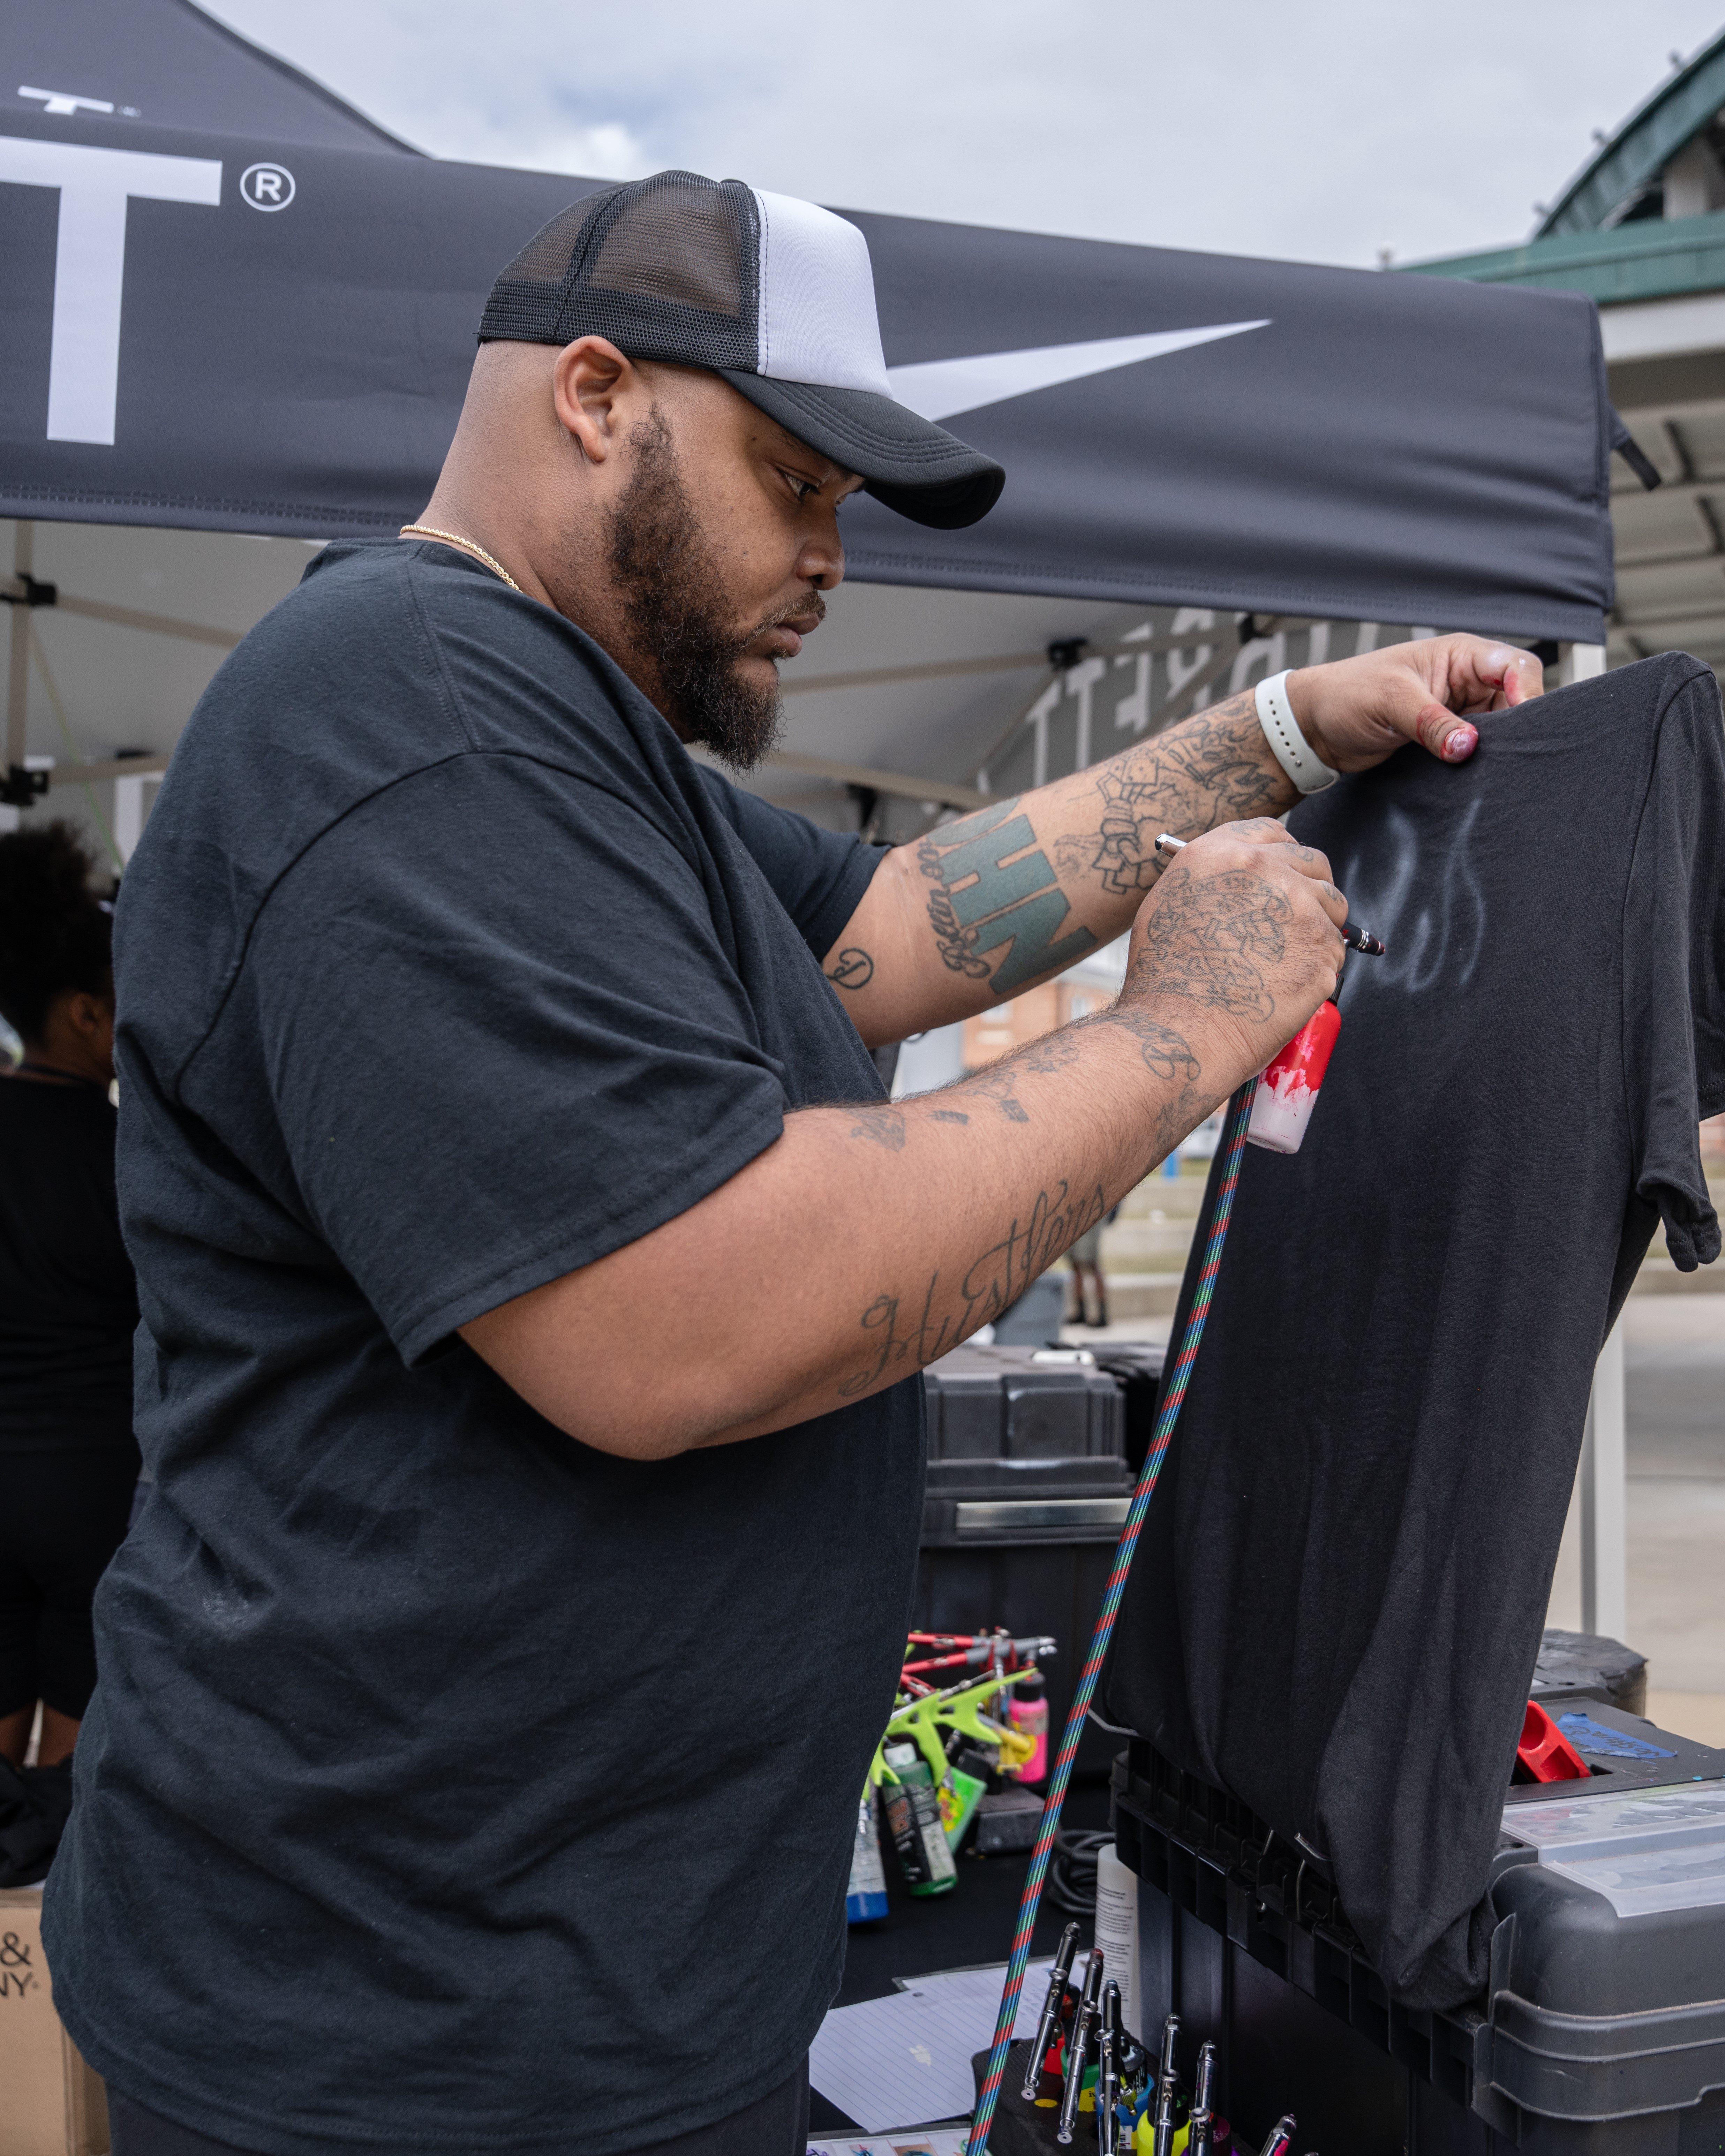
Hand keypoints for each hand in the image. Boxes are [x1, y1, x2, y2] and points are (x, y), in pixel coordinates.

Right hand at [1120, 820, 1346, 1075]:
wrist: (1179, 1028)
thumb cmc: (1165, 976)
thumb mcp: (1173, 903)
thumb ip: (1216, 879)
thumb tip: (1247, 881)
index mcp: (1223, 852)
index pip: (1274, 831)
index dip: (1281, 856)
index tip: (1281, 876)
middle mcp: (1265, 869)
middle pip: (1314, 862)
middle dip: (1308, 887)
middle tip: (1291, 922)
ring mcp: (1300, 908)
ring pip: (1332, 906)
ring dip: (1316, 926)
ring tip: (1282, 960)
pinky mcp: (1323, 949)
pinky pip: (1333, 951)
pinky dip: (1316, 967)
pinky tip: (1282, 986)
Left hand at [1288, 635, 1543, 772]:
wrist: (1316, 727)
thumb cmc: (1346, 694)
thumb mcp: (1390, 701)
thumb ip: (1431, 722)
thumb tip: (1467, 746)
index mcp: (1460, 656)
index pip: (1516, 666)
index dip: (1527, 693)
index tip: (1522, 726)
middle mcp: (1466, 681)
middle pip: (1517, 701)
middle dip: (1518, 728)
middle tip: (1511, 758)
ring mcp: (1459, 713)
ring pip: (1501, 731)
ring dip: (1498, 751)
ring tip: (1493, 772)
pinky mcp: (1447, 740)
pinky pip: (1477, 752)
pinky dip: (1478, 764)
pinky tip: (1477, 779)